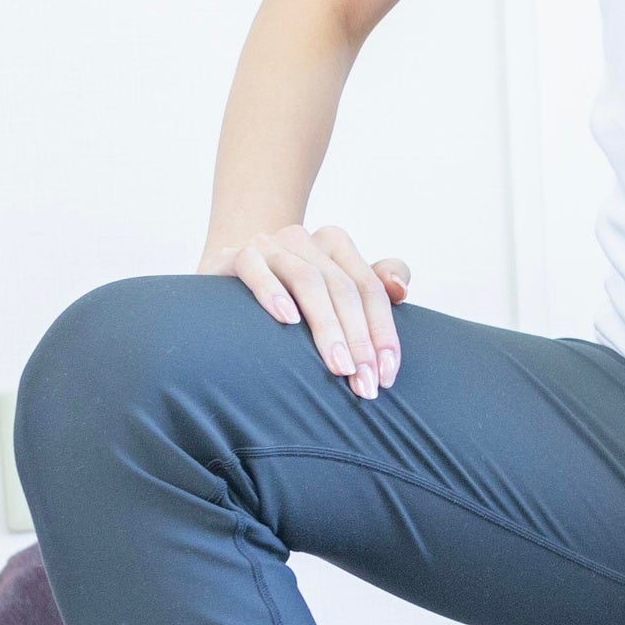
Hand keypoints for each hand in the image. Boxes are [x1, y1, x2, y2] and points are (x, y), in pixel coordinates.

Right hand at [204, 223, 409, 397]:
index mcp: (335, 245)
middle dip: (359, 340)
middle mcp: (304, 240)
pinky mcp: (233, 255)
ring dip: (328, 328)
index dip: (383, 331)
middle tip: (364, 384)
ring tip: (339, 367)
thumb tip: (400, 288)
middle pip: (343, 288)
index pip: (370, 288)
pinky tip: (287, 320)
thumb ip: (376, 287)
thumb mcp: (335, 292)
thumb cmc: (289, 296)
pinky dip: (272, 292)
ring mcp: (268, 245)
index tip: (386, 375)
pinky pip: (254, 267)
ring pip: (308, 280)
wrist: (224, 282)